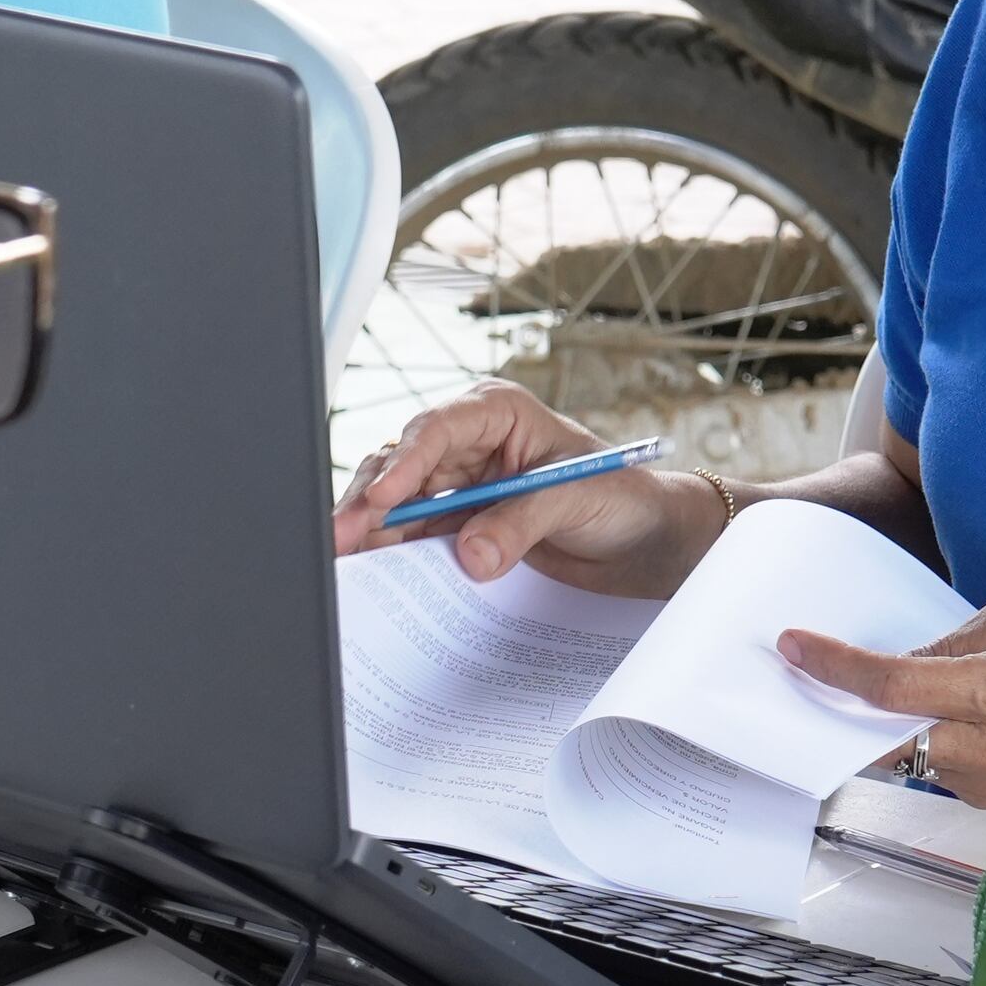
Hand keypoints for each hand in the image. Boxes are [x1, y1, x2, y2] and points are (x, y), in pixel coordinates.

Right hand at [335, 383, 723, 598]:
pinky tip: (370, 572)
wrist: (643, 542)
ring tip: (345, 560)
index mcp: (497, 413)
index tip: (385, 498)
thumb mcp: (576, 501)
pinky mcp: (457, 526)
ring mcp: (457, 485)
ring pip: (396, 502)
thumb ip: (522, 523)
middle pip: (401, 465)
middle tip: (342, 537)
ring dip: (371, 530)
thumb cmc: (622, 498)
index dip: (406, 463)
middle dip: (370, 501)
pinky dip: (391, 553)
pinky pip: (413, 537)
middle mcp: (468, 443)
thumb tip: (471, 555)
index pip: (437, 429)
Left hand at [778, 596, 985, 813]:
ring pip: (912, 752)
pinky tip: (955, 709)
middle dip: (859, 702)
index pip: (896, 690)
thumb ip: (959, 641)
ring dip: (900, 719)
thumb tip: (904, 666)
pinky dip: (931, 735)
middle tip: (835, 667)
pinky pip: (938, 765)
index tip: (795, 647)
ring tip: (937, 682)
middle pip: (890, 734)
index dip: (837, 669)